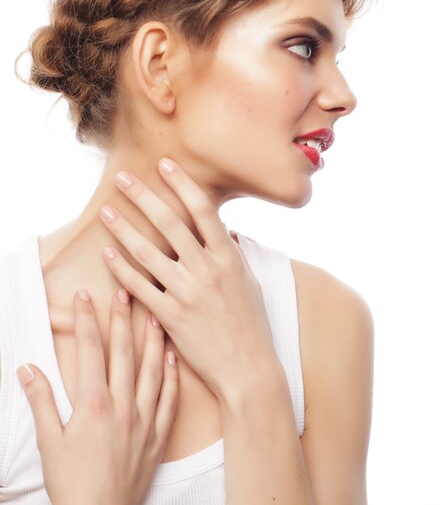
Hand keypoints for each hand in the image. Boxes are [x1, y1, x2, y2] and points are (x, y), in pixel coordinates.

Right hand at [17, 288, 178, 504]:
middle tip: (124, 293)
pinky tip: (173, 357)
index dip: (88, 321)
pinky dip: (173, 376)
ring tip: (155, 315)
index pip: (91, 351)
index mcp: (94, 405)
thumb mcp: (49, 443)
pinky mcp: (158, 434)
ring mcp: (144, 418)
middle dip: (122, 319)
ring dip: (153, 340)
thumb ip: (41, 402)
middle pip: (123, 353)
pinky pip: (170, 398)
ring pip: (152, 370)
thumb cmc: (72, 483)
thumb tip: (27, 369)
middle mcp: (123, 405)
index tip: (85, 297)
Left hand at [98, 158, 278, 400]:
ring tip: (106, 211)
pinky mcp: (171, 317)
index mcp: (229, 257)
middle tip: (123, 178)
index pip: (203, 210)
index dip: (182, 184)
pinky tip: (108, 254)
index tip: (164, 165)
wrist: (248, 367)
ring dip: (124, 229)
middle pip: (170, 224)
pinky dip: (122, 269)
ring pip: (148, 253)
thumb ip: (235, 254)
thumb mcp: (251, 281)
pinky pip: (140, 287)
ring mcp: (188, 293)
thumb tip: (224, 232)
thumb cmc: (252, 323)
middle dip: (144, 197)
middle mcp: (208, 270)